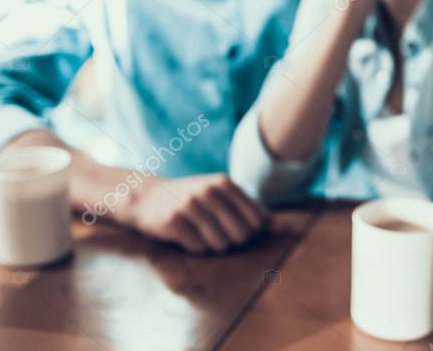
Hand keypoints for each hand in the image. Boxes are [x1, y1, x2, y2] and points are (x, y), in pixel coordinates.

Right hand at [120, 173, 267, 252]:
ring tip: (199, 232)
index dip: (248, 231)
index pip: (255, 221)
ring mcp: (190, 206)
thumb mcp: (223, 197)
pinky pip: (198, 249)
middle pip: (240, 236)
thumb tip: (286, 227)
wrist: (146, 198)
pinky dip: (194, 248)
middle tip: (214, 231)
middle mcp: (208, 191)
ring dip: (211, 245)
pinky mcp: (173, 222)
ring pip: (220, 245)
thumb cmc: (193, 199)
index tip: (232, 226)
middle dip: (231, 240)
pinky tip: (184, 235)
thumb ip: (254, 212)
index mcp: (224, 183)